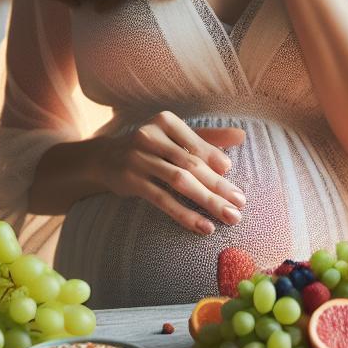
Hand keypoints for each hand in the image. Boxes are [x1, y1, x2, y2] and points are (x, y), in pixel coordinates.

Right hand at [97, 112, 246, 233]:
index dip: (217, 161)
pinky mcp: (131, 181)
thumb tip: (241, 135)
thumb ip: (209, 138)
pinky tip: (203, 226)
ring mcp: (138, 159)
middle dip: (219, 185)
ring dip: (207, 201)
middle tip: (240, 204)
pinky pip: (162, 200)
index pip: (196, 144)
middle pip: (191, 164)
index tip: (233, 177)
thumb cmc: (152, 146)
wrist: (105, 158)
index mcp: (165, 122)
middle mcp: (150, 136)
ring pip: (179, 182)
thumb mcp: (176, 136)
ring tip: (229, 217)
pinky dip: (184, 214)